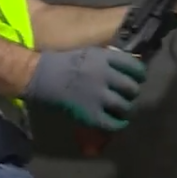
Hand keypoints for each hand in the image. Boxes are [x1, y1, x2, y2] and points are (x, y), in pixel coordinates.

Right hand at [23, 48, 146, 130]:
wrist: (37, 76)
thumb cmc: (60, 63)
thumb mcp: (87, 53)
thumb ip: (106, 60)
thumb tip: (126, 69)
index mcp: (104, 58)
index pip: (134, 67)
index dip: (139, 75)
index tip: (138, 79)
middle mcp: (105, 76)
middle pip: (131, 88)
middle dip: (132, 93)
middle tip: (127, 95)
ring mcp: (99, 96)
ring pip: (125, 106)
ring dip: (125, 108)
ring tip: (121, 109)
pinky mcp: (91, 114)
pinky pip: (114, 123)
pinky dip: (119, 124)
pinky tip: (117, 122)